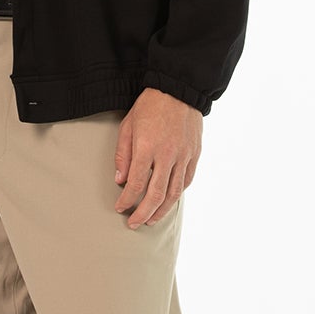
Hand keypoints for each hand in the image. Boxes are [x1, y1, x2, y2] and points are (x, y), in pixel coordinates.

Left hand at [113, 87, 202, 227]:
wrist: (179, 89)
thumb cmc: (150, 106)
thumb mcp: (128, 126)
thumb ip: (123, 155)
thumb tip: (120, 181)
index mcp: (147, 147)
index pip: (136, 184)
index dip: (126, 200)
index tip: (120, 208)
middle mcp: (167, 154)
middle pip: (155, 194)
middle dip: (143, 213)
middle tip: (134, 224)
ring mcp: (184, 155)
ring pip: (174, 193)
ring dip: (161, 210)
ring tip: (151, 220)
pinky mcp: (194, 154)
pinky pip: (186, 180)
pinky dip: (177, 194)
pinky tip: (168, 201)